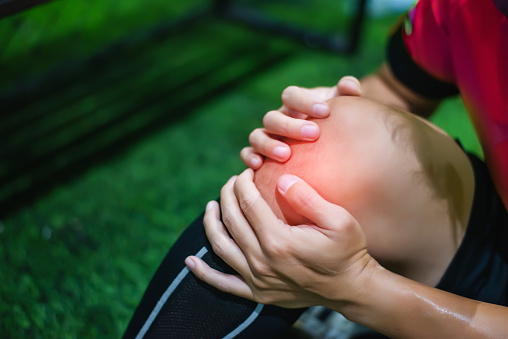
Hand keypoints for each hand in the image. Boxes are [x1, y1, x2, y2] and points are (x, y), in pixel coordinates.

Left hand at [185, 169, 377, 308]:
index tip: (246, 172)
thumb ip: (308, 198)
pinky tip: (190, 261)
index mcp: (279, 241)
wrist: (350, 289)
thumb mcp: (339, 220)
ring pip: (221, 246)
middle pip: (232, 221)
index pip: (248, 204)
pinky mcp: (257, 294)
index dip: (242, 184)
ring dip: (211, 223)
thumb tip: (281, 180)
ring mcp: (257, 280)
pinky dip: (204, 273)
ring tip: (211, 206)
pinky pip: (222, 283)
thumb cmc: (346, 251)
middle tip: (231, 182)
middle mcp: (262, 261)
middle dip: (227, 195)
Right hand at [241, 76, 361, 168]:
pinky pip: (247, 154)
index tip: (325, 111)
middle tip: (313, 134)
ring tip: (286, 155)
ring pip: (257, 136)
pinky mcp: (259, 154)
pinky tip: (259, 166)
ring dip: (268, 144)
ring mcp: (266, 137)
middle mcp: (277, 119)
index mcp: (294, 105)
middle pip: (273, 117)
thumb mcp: (343, 108)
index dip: (305, 101)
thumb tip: (349, 86)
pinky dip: (249, 157)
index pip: (291, 95)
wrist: (328, 144)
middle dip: (291, 126)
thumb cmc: (334, 124)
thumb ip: (347, 93)